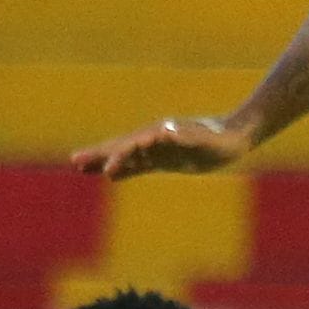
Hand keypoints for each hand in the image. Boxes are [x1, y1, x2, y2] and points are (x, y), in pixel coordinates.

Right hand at [71, 114, 251, 179]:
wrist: (235, 137)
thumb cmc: (221, 140)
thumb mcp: (206, 141)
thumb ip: (185, 138)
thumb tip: (163, 133)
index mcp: (161, 134)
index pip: (133, 146)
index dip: (117, 157)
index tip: (104, 170)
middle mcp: (155, 140)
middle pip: (121, 148)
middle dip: (99, 155)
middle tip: (74, 161)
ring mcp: (158, 149)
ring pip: (126, 156)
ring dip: (105, 162)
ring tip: (82, 168)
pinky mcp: (165, 159)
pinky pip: (139, 165)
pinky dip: (124, 170)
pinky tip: (111, 176)